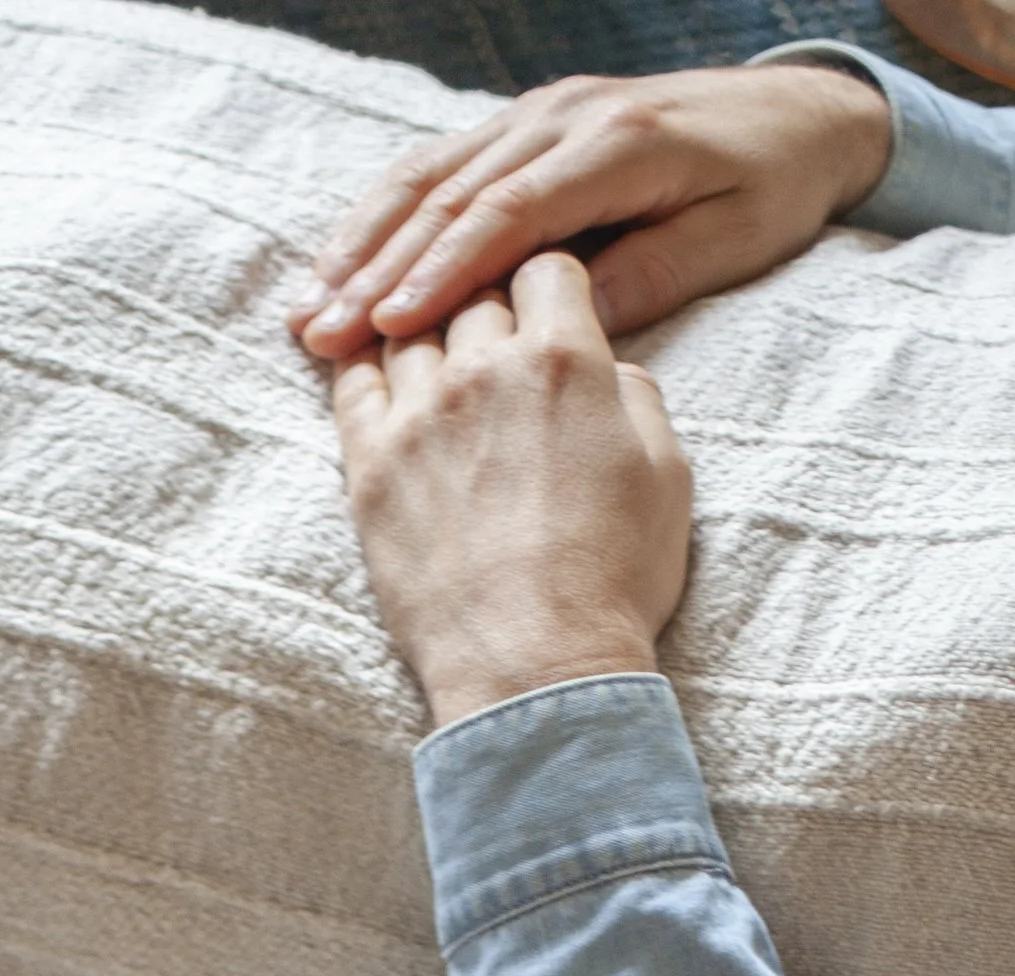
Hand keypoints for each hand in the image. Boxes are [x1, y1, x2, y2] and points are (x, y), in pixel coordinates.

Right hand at [293, 63, 891, 353]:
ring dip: (362, 244)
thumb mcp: (732, 238)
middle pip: (452, 195)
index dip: (442, 273)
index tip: (388, 329)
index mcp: (616, 145)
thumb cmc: (770, 187)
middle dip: (377, 268)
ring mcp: (538, 115)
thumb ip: (653, 275)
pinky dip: (383, 217)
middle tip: (319, 334)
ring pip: (430, 176)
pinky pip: (439, 166)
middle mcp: (564, 118)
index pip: (508, 215)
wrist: (797, 111)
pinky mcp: (525, 126)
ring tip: (307, 308)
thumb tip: (570, 328)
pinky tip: (339, 264)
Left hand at [333, 254, 692, 728]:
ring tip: (435, 364)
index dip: (550, 286)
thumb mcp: (667, 475)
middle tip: (492, 348)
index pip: (546, 268)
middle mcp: (484, 369)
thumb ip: (637, 397)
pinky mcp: (369, 468)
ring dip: (424, 334)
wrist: (536, 668)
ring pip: (407, 328)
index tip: (548, 314)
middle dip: (488, 309)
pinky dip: (358, 365)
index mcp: (564, 358)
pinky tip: (368, 373)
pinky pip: (348, 384)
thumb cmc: (613, 581)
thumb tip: (611, 368)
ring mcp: (418, 416)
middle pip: (473, 291)